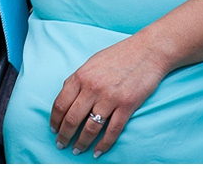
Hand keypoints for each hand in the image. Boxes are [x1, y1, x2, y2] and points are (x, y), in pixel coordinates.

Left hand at [50, 36, 168, 157]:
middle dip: (64, 136)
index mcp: (82, 75)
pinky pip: (112, 131)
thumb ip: (79, 79)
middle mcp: (93, 87)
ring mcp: (110, 97)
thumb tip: (67, 98)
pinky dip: (103, 145)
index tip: (54, 129)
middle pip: (72, 119)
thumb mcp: (94, 61)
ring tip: (77, 150)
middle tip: (62, 144)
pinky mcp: (127, 105)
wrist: (148, 50)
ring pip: (90, 129)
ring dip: (81, 143)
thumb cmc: (120, 54)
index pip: (61, 104)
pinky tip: (98, 151)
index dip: (55, 120)